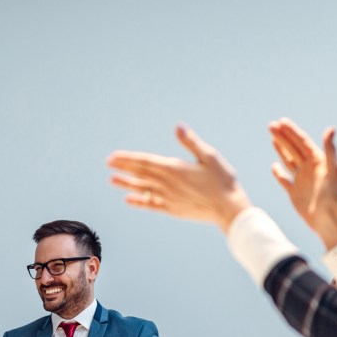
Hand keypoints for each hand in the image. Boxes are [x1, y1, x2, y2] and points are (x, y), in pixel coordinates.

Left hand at [108, 123, 252, 230]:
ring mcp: (168, 198)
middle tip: (108, 163)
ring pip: (143, 189)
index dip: (128, 159)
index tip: (114, 157)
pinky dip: (139, 202)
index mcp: (175, 169)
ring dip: (127, 184)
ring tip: (112, 180)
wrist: (228, 209)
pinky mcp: (172, 209)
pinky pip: (151, 205)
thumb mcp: (209, 157)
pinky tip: (128, 200)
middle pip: (141, 174)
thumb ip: (191, 143)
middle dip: (124, 168)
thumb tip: (178, 127)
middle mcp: (168, 184)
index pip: (145, 162)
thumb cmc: (222, 180)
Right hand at [268, 120, 336, 247]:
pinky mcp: (294, 193)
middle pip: (293, 148)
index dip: (292, 131)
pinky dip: (278, 173)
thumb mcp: (332, 168)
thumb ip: (330, 149)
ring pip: (288, 160)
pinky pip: (284, 180)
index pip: (302, 142)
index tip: (281, 121)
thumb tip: (330, 129)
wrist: (326, 217)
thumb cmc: (332, 193)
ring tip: (272, 137)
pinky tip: (273, 166)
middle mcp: (309, 168)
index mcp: (318, 160)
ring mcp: (301, 180)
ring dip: (281, 149)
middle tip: (271, 125)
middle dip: (283, 136)